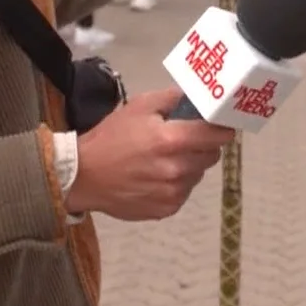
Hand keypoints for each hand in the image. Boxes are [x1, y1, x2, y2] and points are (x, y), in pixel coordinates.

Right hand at [65, 88, 238, 220]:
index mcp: (173, 140)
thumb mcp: (139, 106)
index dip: (222, 128)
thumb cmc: (110, 137)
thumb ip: (172, 98)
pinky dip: (177, 184)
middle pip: (212, 155)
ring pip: (198, 175)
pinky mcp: (166, 209)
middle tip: (184, 140)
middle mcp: (178, 169)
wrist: (83, 176)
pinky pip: (184, 192)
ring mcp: (173, 193)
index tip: (220, 125)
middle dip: (203, 146)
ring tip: (164, 160)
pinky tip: (156, 177)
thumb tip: (198, 96)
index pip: (218, 135)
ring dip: (190, 166)